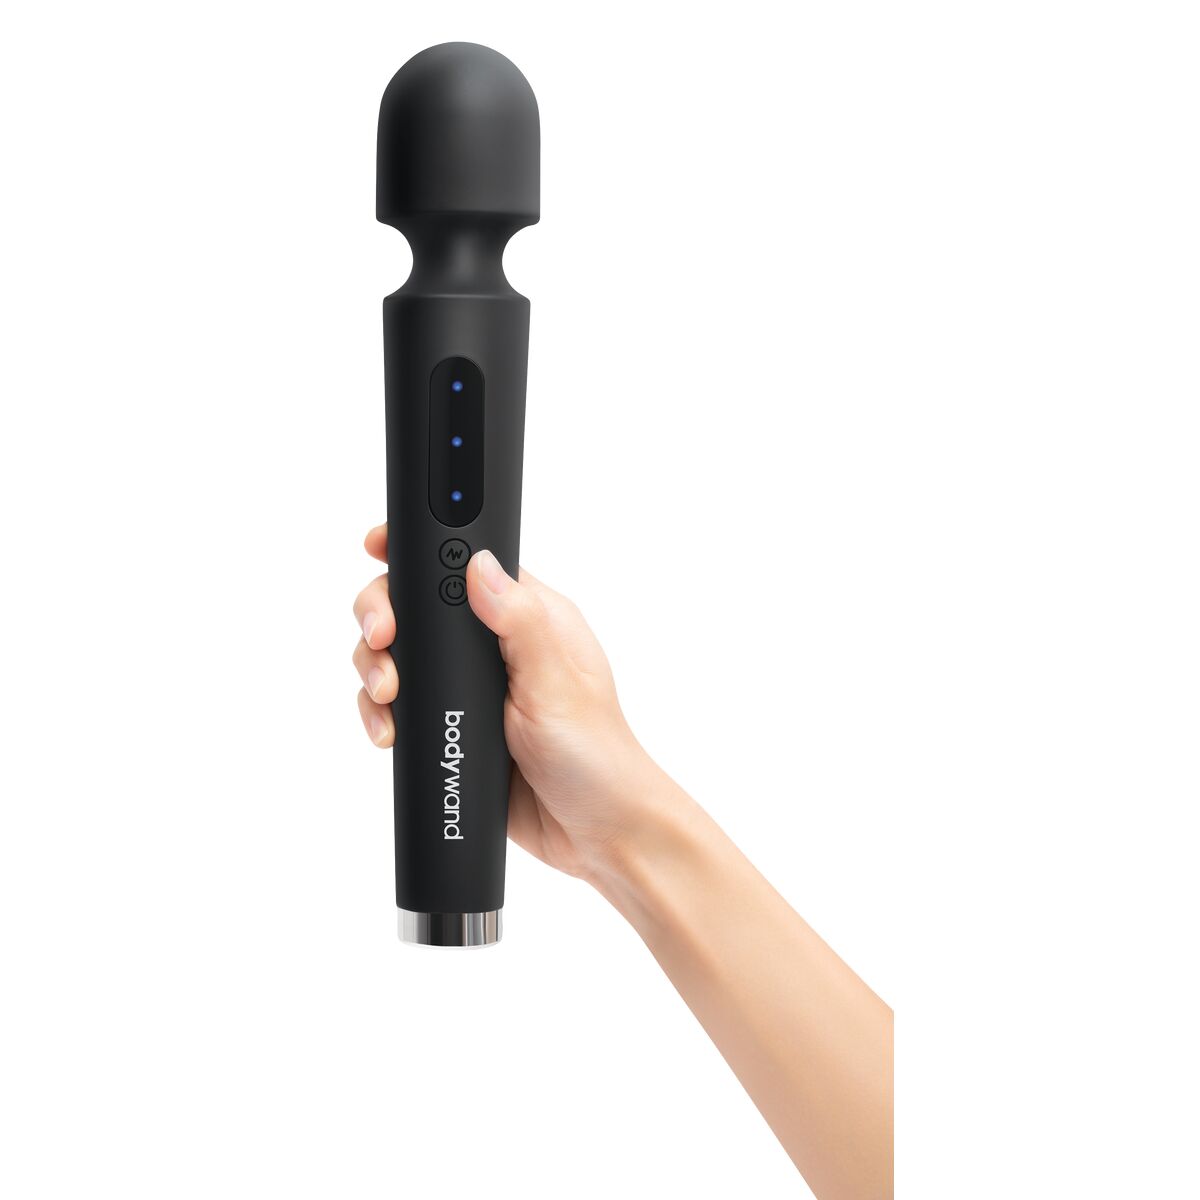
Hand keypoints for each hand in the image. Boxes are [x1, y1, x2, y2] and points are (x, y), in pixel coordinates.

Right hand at [352, 524, 667, 880]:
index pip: (463, 565)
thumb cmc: (597, 757)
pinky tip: (387, 731)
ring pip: (399, 657)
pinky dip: (381, 712)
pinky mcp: (452, 727)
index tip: (377, 551)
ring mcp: (470, 688)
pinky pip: (400, 706)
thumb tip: (480, 564)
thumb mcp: (557, 684)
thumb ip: (520, 621)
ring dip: (377, 670)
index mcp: (529, 617)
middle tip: (381, 641)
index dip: (415, 553)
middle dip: (384, 618)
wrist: (596, 835)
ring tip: (387, 698)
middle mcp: (494, 645)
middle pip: (415, 608)